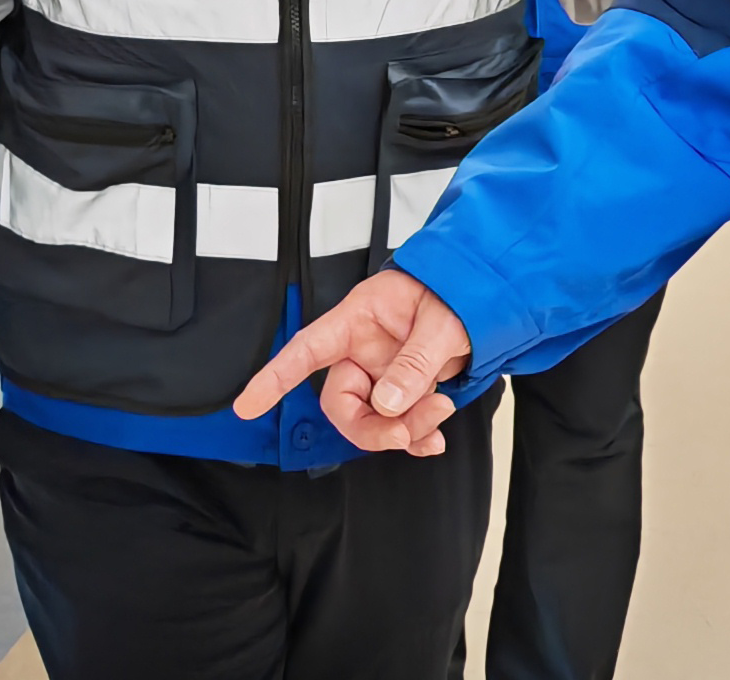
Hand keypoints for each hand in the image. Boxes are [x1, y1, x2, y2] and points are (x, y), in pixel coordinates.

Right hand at [232, 268, 473, 454]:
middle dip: (373, 427)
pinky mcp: (402, 390)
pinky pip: (395, 424)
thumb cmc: (454, 290)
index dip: (275, 377)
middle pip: (342, 402)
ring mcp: (381, 372)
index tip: (248, 405)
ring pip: (373, 419)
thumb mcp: (443, 320)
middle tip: (409, 430)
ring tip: (441, 412)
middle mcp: (363, 349)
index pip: (308, 349)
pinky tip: (432, 440)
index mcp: (358, 319)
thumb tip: (387, 404)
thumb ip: (416, 361)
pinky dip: (413, 436)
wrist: (482, 294)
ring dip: (404, 429)